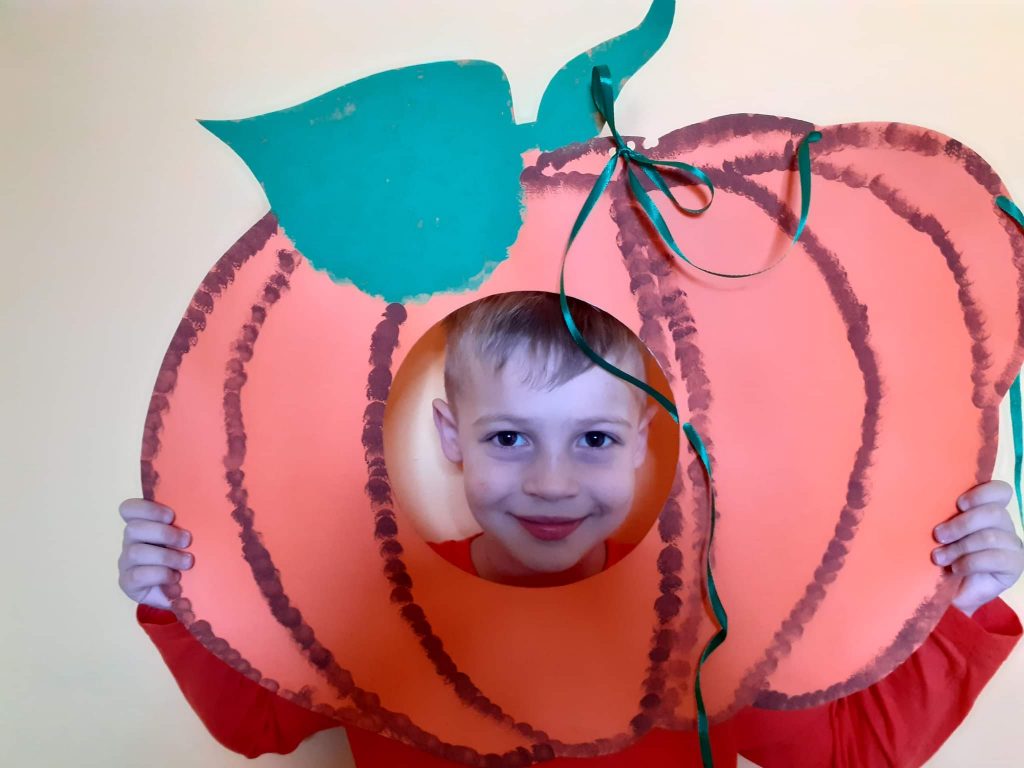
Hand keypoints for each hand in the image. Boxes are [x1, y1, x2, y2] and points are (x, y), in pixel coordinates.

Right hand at [118, 499, 192, 609]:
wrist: (174, 594)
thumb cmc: (182, 560)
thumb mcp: (185, 541)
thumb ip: (186, 527)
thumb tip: (210, 510)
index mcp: (142, 525)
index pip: (129, 509)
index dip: (147, 508)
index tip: (171, 516)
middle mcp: (130, 542)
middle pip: (132, 528)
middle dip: (163, 533)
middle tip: (187, 541)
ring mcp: (126, 563)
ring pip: (135, 552)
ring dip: (166, 556)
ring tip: (187, 562)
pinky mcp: (128, 583)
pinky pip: (138, 575)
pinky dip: (161, 575)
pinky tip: (175, 579)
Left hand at [932, 481, 1023, 616]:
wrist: (949, 592)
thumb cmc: (942, 555)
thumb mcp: (942, 532)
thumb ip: (945, 516)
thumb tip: (927, 500)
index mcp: (988, 509)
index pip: (1000, 491)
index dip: (982, 494)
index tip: (959, 504)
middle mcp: (1005, 524)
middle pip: (994, 513)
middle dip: (961, 524)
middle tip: (938, 536)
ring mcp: (1012, 545)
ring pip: (990, 536)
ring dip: (960, 547)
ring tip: (939, 557)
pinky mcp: (1015, 566)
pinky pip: (995, 558)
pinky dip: (969, 563)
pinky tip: (956, 569)